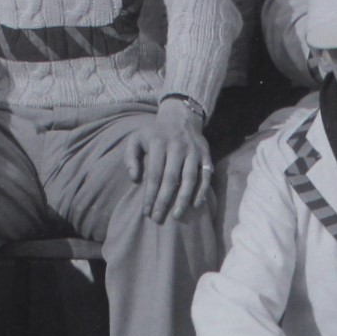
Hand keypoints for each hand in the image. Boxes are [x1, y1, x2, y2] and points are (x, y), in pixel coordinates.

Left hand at [126, 102, 211, 223]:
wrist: (181, 117)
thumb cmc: (155, 134)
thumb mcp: (136, 139)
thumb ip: (130, 157)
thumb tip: (134, 178)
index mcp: (158, 143)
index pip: (154, 174)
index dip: (150, 194)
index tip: (146, 211)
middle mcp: (177, 146)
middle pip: (171, 178)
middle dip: (164, 200)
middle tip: (158, 218)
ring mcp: (193, 151)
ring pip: (190, 178)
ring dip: (183, 199)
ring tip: (177, 216)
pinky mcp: (206, 155)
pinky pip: (205, 176)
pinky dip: (202, 191)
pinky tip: (196, 205)